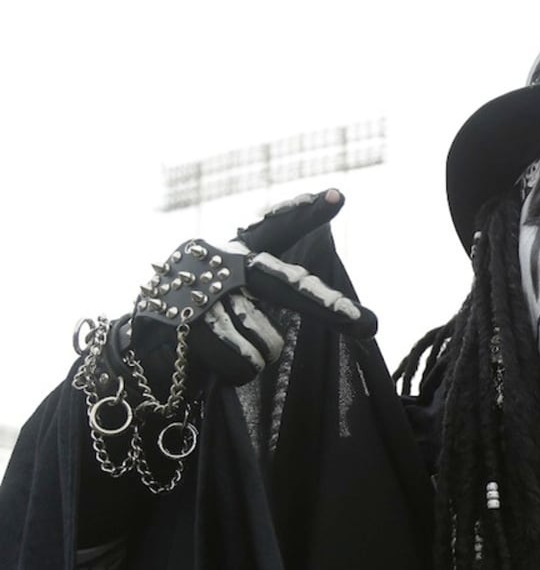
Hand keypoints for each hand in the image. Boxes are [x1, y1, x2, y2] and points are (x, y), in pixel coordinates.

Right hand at [124, 189, 375, 385]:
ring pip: (267, 342)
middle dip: (330, 308)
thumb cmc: (203, 321)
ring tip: (229, 348)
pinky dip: (236, 373)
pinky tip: (213, 364)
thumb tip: (337, 311)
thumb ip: (272, 287)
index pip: (276, 229)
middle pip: (287, 287)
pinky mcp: (186, 326)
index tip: (338, 196)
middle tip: (369, 324)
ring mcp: (203, 294)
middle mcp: (221, 265)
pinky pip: (243, 364)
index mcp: (237, 253)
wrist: (139, 349)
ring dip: (256, 356)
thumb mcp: (237, 296)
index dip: (305, 214)